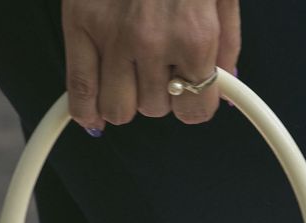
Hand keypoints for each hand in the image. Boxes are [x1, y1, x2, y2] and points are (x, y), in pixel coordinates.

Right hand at [61, 0, 240, 130]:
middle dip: (160, 92)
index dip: (195, 103)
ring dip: (126, 98)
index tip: (191, 92)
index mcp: (195, 35)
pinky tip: (92, 116)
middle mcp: (153, 41)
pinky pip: (79, 88)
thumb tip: (225, 86)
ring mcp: (113, 35)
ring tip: (131, 72)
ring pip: (118, 109)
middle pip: (155, 109)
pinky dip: (84, 110)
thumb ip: (227, 44)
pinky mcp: (80, 23)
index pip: (196, 110)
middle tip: (161, 64)